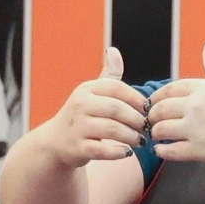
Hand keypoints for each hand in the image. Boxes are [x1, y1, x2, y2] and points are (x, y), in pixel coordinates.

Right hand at [48, 47, 146, 164]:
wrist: (57, 141)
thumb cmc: (83, 115)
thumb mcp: (93, 93)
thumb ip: (109, 76)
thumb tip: (114, 51)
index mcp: (87, 89)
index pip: (117, 88)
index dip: (136, 99)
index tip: (148, 110)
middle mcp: (80, 105)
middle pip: (117, 109)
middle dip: (136, 119)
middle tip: (146, 128)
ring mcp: (77, 127)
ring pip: (112, 129)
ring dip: (131, 136)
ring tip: (140, 141)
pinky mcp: (77, 148)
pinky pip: (102, 150)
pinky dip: (118, 152)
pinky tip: (127, 152)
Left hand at [146, 43, 204, 163]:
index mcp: (202, 89)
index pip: (168, 89)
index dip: (156, 97)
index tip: (153, 104)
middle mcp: (196, 106)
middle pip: (160, 109)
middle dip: (152, 116)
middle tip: (152, 121)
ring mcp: (195, 129)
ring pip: (161, 129)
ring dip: (154, 132)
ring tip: (156, 136)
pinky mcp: (197, 150)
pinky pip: (170, 150)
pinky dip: (161, 150)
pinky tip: (161, 149)